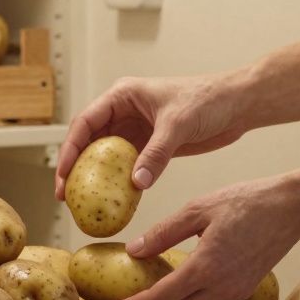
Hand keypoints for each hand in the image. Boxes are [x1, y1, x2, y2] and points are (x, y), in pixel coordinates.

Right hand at [53, 72, 250, 199]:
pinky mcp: (150, 147)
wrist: (237, 106)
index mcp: (122, 96)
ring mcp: (136, 131)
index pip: (85, 122)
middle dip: (75, 168)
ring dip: (95, 178)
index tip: (63, 174)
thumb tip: (136, 183)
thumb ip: (156, 153)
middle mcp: (123, 112)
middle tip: (65, 196)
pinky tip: (114, 202)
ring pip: (105, 157)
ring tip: (83, 203)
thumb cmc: (208, 100)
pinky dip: (119, 183)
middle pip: (89, 142)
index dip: (70, 149)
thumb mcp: (178, 124)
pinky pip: (127, 167)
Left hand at [105, 146, 299, 299]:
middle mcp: (221, 287)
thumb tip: (133, 251)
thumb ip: (164, 231)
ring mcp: (235, 291)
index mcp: (206, 267)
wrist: (292, 208)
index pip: (160, 299)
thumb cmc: (246, 201)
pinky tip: (172, 295)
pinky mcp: (244, 288)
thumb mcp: (198, 208)